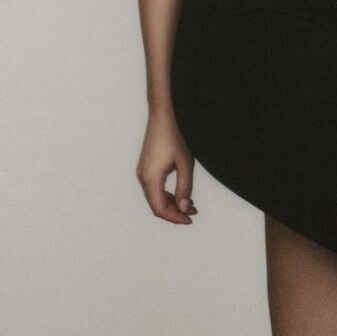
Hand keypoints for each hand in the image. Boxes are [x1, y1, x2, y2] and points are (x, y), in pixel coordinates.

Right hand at [137, 109, 198, 223]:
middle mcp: (143, 177)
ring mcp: (143, 172)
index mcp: (150, 178)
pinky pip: (155, 188)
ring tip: (191, 204)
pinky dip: (167, 194)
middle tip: (194, 213)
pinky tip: (181, 193)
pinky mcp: (146, 167)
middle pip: (157, 205)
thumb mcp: (185, 164)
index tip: (190, 219)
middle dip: (175, 212)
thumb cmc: (174, 137)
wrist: (163, 116)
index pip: (160, 208)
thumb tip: (184, 208)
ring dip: (172, 203)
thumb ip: (185, 188)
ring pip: (155, 197)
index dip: (175, 217)